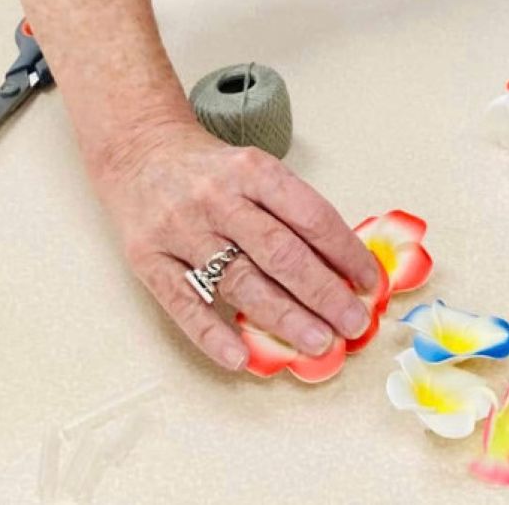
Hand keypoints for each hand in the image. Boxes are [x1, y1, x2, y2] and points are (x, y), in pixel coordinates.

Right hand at [88, 117, 383, 370]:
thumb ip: (291, 211)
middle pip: (280, 252)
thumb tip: (342, 268)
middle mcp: (218, 198)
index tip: (370, 283)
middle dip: (323, 293)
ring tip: (317, 343)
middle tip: (353, 323)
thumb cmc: (212, 170)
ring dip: (283, 318)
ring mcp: (180, 229)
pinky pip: (182, 303)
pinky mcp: (148, 258)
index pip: (311, 216)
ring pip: (239, 281)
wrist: (138, 150)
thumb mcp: (256, 171)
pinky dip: (211, 334)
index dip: (345, 252)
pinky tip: (239, 357)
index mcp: (254, 171)